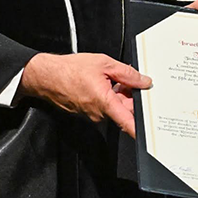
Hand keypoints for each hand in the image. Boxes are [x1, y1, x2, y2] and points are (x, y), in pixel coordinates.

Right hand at [18, 52, 150, 136]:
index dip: (139, 129)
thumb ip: (127, 73)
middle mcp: (98, 113)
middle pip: (124, 110)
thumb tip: (143, 81)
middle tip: (130, 80)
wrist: (47, 76)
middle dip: (131, 97)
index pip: (127, 122)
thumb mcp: (104, 64)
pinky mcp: (87, 113)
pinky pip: (104, 107)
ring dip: (119, 95)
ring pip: (114, 107)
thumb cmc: (69, 70)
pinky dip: (108, 96)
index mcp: (105, 102)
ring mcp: (92, 114)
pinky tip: (104, 82)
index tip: (150, 134)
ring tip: (113, 78)